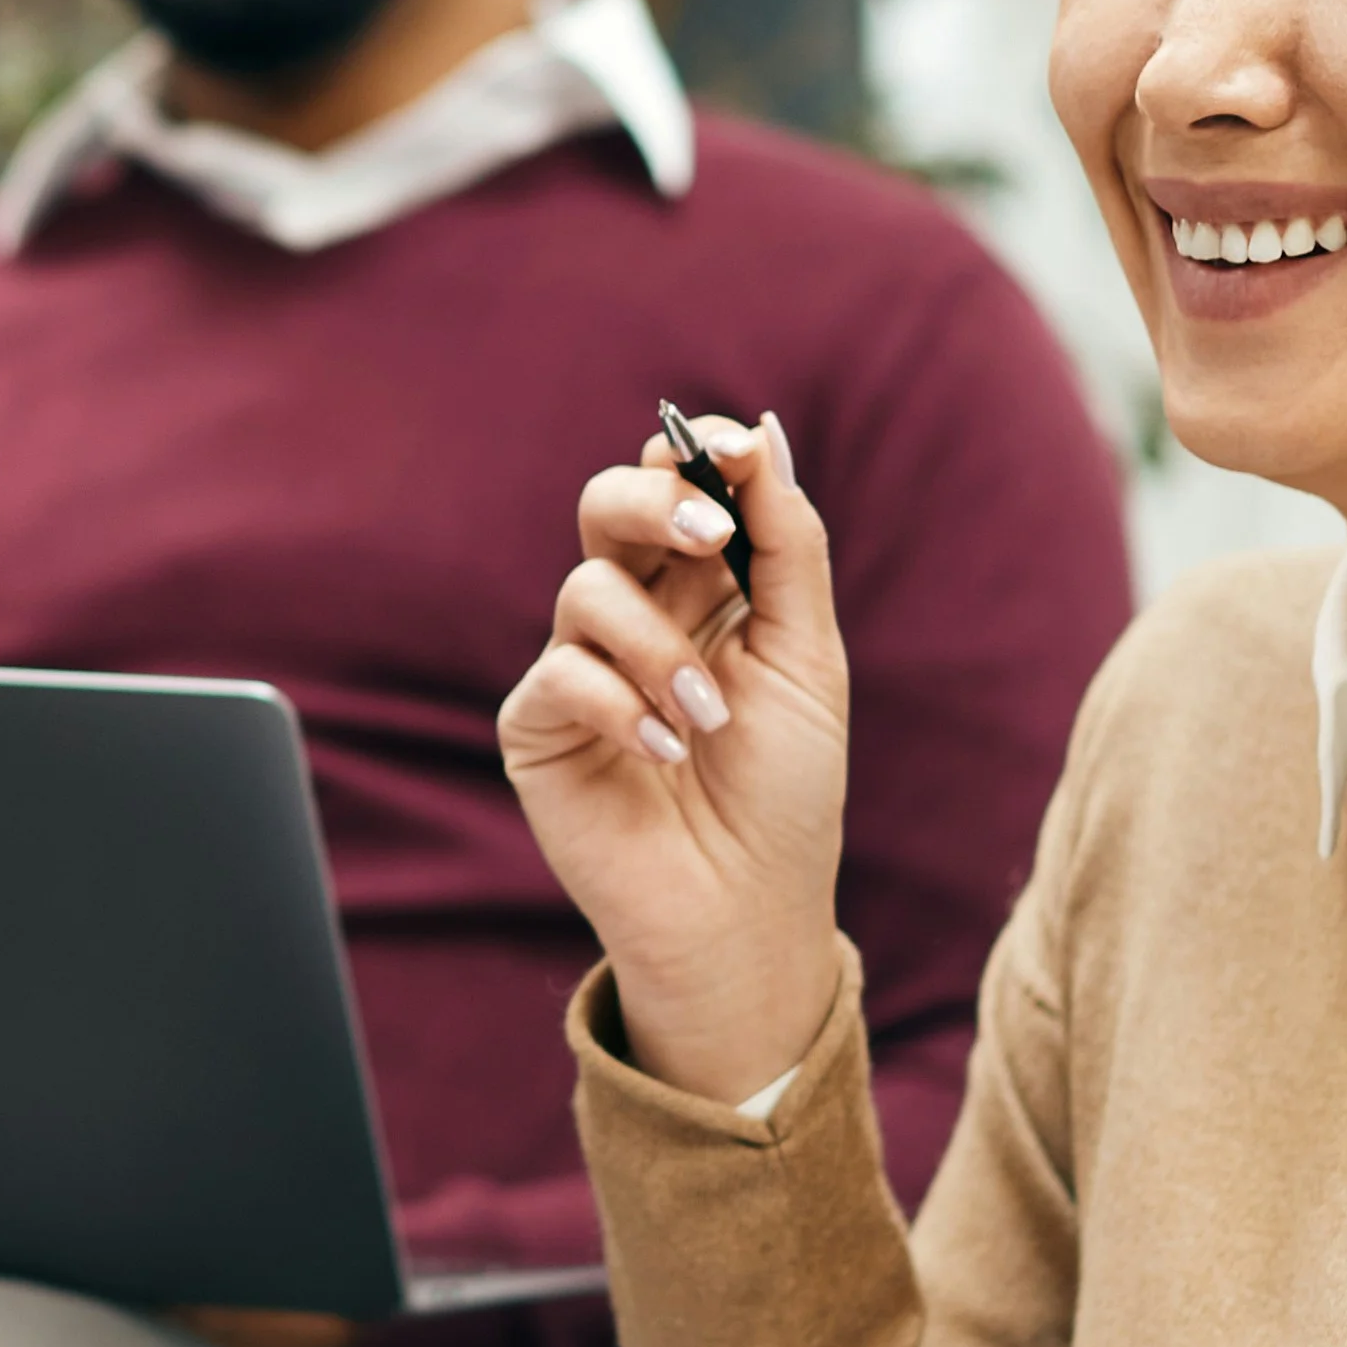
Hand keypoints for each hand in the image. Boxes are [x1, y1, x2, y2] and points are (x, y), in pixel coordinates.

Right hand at [497, 414, 851, 1102]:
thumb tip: (763, 433)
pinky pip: (560, 674)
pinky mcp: (538, 727)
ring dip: (661, 648)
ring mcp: (580, 669)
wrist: (746, 912)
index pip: (680, 490)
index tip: (734, 448)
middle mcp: (636, 615)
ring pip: (589, 589)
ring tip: (708, 718)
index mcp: (703, 590)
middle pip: (609, 508)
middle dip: (655, 503)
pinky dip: (621, 705)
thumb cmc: (785, 794)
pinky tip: (666, 753)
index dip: (697, 456)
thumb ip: (787, 546)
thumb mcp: (807, 658)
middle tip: (709, 535)